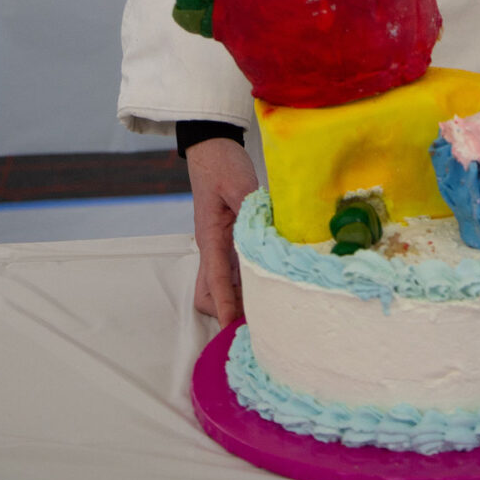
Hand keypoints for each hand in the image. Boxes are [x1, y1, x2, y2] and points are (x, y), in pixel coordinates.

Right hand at [184, 137, 258, 326]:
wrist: (211, 148)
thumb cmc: (221, 164)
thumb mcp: (239, 183)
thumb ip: (253, 210)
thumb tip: (270, 233)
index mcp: (211, 238)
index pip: (216, 281)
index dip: (226, 307)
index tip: (234, 330)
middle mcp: (212, 247)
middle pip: (209, 294)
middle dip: (226, 312)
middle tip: (256, 322)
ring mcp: (220, 245)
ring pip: (221, 285)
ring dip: (238, 299)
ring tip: (267, 309)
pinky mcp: (230, 238)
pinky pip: (235, 269)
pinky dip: (247, 282)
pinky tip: (268, 283)